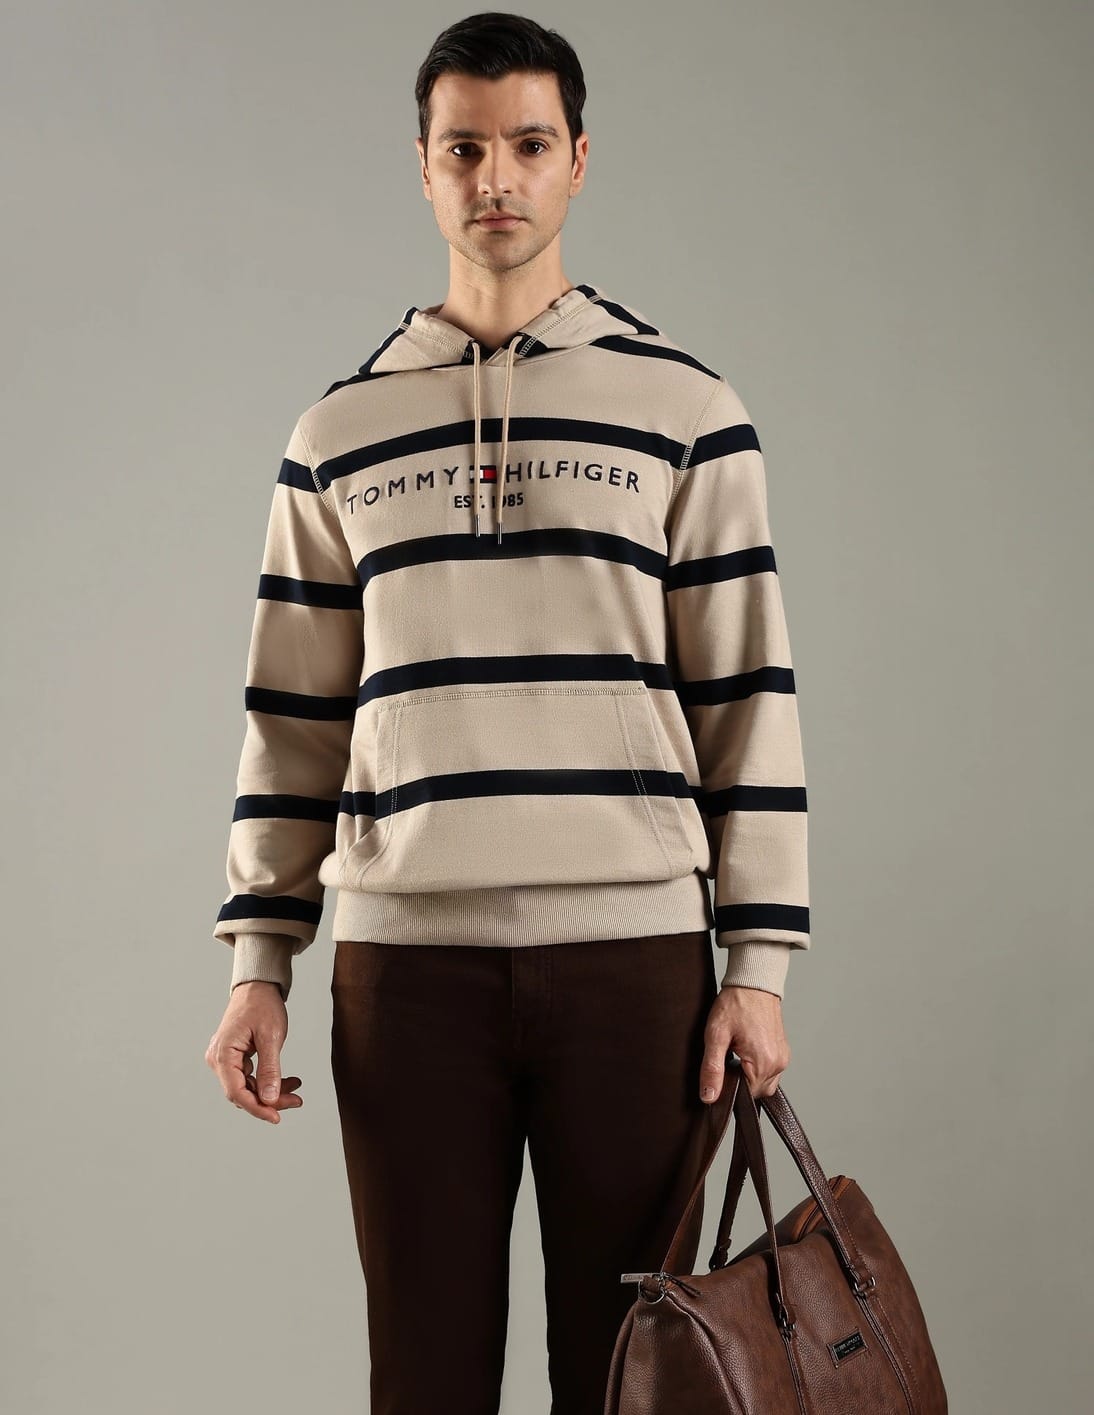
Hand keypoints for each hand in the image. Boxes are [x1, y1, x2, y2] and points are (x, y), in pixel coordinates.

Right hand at [204, 981, 303, 1123]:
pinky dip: (268, 1080)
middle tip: (297, 1100)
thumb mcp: (271, 1036)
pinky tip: (289, 1081)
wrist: (258, 986)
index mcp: (223, 1054)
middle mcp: (219, 1060)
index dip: (257, 1108)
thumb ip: (270, 1069)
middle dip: (269, 1100)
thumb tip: (269, 1098)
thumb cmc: (262, 1005)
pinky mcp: (234, 1058)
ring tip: (296, 1089)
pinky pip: (250, 1077)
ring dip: (271, 1091)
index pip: (237, 1092)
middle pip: (242, 1093)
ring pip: (248, 1087)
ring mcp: (225, 1059)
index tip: (277, 1117)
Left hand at [699, 986, 790, 1102]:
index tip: (720, 1072)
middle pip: (755, 1092)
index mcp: (763, 1063)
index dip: (729, 1089)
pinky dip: (757, 1068)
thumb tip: (709, 1097)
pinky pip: (770, 1072)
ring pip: (763, 1084)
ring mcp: (783, 1058)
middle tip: (727, 1058)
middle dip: (739, 1083)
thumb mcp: (716, 1035)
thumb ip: (712, 1069)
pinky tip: (745, 1051)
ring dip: (748, 1076)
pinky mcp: (783, 1052)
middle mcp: (778, 1064)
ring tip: (736, 1053)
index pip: (745, 1096)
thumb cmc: (735, 1004)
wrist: (753, 983)